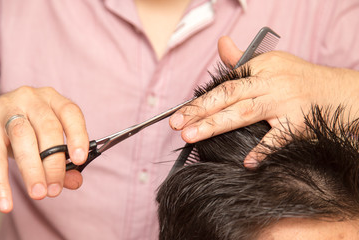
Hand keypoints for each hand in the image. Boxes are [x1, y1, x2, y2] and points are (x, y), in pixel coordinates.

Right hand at [0, 86, 88, 212]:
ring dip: (32, 169)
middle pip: (48, 127)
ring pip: (22, 136)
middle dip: (54, 161)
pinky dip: (1, 181)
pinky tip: (5, 201)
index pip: (70, 112)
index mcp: (53, 100)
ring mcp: (7, 109)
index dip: (77, 135)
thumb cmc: (30, 129)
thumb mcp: (47, 140)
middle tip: (55, 189)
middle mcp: (31, 99)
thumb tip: (75, 181)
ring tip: (39, 193)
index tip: (80, 159)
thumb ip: (64, 160)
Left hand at [169, 36, 358, 166]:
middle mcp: (271, 82)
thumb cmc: (299, 79)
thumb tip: (222, 43)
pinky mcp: (299, 122)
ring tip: (192, 136)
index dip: (200, 100)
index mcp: (261, 67)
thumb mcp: (270, 63)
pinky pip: (278, 137)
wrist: (337, 91)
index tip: (178, 114)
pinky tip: (247, 162)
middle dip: (199, 110)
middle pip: (229, 95)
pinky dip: (262, 150)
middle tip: (177, 124)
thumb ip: (242, 59)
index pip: (224, 84)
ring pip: (245, 112)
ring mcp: (285, 102)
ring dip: (216, 125)